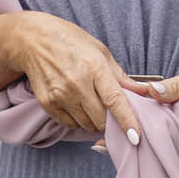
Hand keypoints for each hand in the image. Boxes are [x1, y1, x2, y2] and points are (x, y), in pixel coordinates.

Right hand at [8, 12, 140, 140]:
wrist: (33, 40)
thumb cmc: (71, 42)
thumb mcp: (100, 51)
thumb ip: (121, 76)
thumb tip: (144, 91)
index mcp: (94, 66)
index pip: (115, 100)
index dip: (127, 121)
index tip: (136, 137)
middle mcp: (77, 83)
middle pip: (102, 119)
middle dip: (111, 121)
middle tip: (112, 113)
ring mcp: (60, 95)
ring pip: (87, 125)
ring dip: (94, 121)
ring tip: (91, 103)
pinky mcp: (47, 104)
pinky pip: (70, 124)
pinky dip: (78, 120)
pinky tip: (76, 104)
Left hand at [123, 56, 178, 140]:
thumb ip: (173, 86)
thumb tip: (148, 91)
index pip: (161, 131)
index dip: (137, 132)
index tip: (115, 135)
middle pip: (164, 145)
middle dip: (140, 144)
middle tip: (110, 143)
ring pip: (172, 148)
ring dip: (152, 146)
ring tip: (126, 144)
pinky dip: (166, 145)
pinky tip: (151, 141)